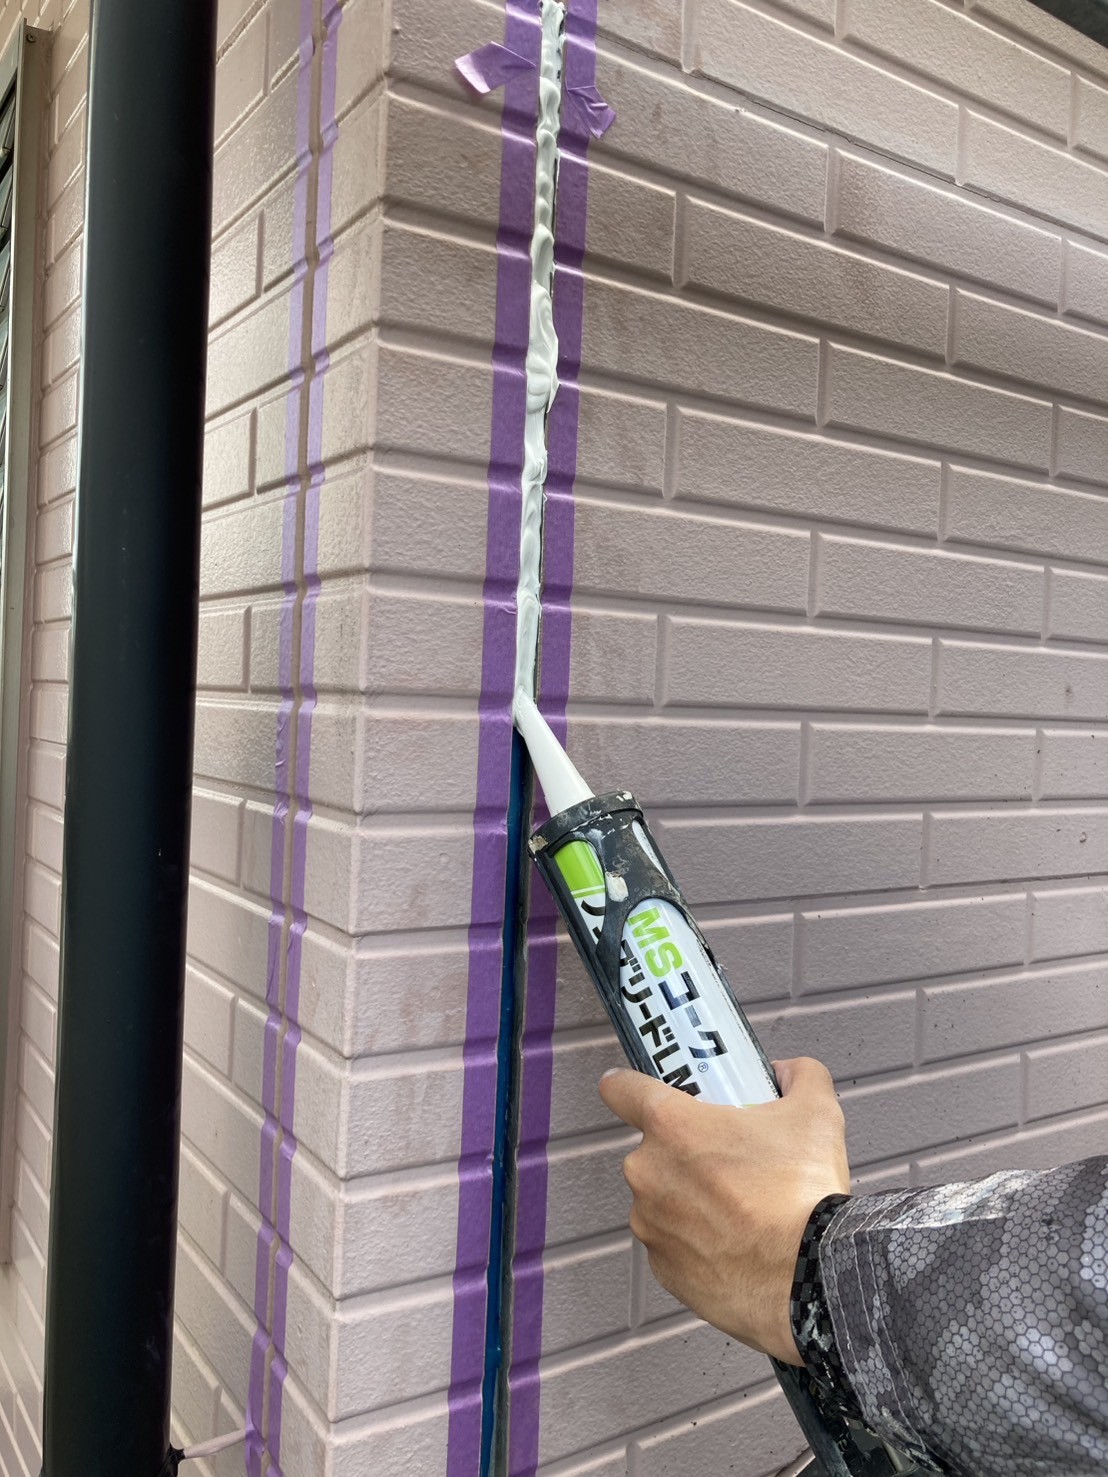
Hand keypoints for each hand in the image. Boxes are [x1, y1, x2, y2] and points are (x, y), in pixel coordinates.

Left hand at [599, 1057, 850, 1365]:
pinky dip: (696, 1242)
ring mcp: (650, 1224)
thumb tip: (786, 1074)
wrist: (812, 1278)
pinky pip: (672, 1243)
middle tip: (730, 1163)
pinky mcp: (662, 1269)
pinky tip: (735, 1245)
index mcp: (671, 1125)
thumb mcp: (816, 1112)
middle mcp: (647, 1172)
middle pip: (653, 1149)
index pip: (619, 1089)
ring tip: (740, 1211)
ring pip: (662, 1198)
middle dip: (685, 1153)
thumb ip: (798, 1076)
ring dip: (690, 1200)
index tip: (638, 1092)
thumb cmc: (803, 1194)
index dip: (628, 1087)